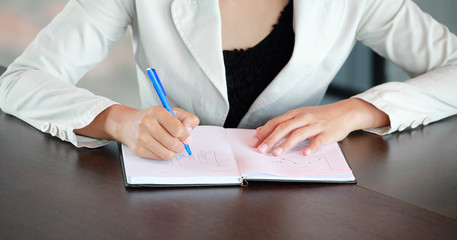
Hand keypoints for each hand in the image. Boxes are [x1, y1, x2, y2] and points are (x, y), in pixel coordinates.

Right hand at [75, 105, 199, 159]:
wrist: (127, 124)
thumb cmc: (153, 118)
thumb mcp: (171, 112)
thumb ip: (187, 118)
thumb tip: (189, 131)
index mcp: (157, 112)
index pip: (178, 130)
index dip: (186, 136)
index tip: (186, 137)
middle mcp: (147, 124)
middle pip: (174, 144)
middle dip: (180, 145)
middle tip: (179, 142)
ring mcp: (141, 138)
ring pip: (167, 154)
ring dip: (173, 152)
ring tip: (171, 145)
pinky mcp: (138, 150)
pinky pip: (159, 158)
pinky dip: (163, 154)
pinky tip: (160, 147)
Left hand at [248, 98, 389, 155]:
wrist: (344, 112)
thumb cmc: (320, 116)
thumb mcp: (300, 116)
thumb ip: (283, 123)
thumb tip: (262, 130)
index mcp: (295, 114)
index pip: (275, 123)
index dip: (263, 133)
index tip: (253, 143)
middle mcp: (303, 118)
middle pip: (283, 128)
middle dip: (270, 140)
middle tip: (261, 150)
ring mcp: (315, 125)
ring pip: (298, 134)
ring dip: (286, 144)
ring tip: (276, 154)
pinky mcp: (327, 133)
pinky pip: (318, 140)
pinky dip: (312, 147)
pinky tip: (305, 153)